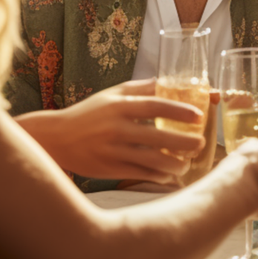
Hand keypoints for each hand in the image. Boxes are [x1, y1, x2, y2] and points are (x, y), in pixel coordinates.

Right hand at [16, 78, 204, 182]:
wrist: (56, 138)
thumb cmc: (88, 113)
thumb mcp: (111, 94)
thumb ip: (140, 88)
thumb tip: (168, 82)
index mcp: (118, 105)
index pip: (155, 105)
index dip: (179, 110)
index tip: (198, 116)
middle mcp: (116, 128)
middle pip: (158, 137)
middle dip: (184, 142)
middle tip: (201, 143)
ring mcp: (113, 150)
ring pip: (152, 161)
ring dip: (175, 164)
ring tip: (187, 163)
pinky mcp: (109, 169)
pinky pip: (141, 174)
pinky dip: (159, 176)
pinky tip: (170, 174)